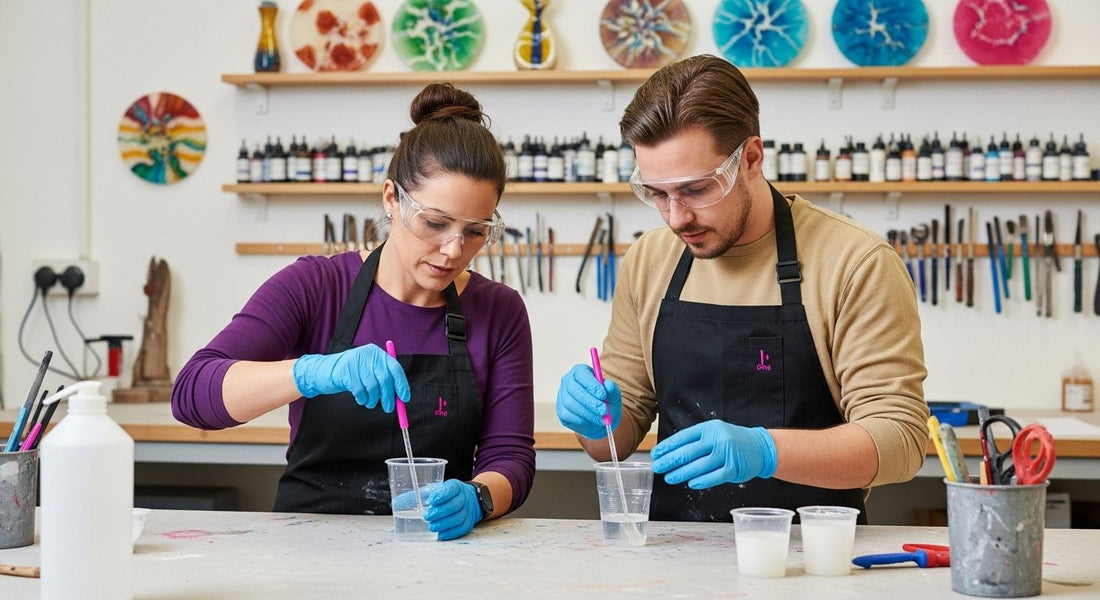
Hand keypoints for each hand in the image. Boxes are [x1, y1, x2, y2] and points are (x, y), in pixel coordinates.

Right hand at [292, 344, 409, 411]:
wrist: (324, 371)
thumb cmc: (351, 375)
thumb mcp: (369, 372)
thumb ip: (384, 381)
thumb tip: (400, 396)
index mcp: (377, 353)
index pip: (395, 368)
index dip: (401, 385)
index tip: (404, 399)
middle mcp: (368, 354)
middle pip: (385, 378)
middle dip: (389, 396)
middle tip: (388, 408)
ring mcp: (356, 362)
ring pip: (372, 386)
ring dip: (373, 399)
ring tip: (369, 402)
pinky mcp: (346, 371)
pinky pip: (360, 391)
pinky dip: (362, 398)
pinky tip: (360, 399)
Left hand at [424, 480, 481, 540]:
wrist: (469, 499)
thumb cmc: (447, 495)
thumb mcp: (438, 488)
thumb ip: (423, 494)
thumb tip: (400, 501)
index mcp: (456, 486)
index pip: (450, 489)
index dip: (441, 496)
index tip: (430, 501)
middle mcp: (464, 497)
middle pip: (454, 505)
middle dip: (439, 512)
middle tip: (427, 516)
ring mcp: (468, 510)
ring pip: (458, 518)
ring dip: (444, 524)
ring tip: (432, 527)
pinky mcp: (469, 522)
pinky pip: (462, 528)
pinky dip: (451, 533)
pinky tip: (440, 534)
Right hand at [555, 364, 621, 439]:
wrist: (600, 418)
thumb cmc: (606, 401)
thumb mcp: (613, 395)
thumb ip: (612, 389)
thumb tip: (608, 385)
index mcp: (580, 371)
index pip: (581, 374)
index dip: (591, 384)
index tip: (603, 395)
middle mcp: (568, 381)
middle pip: (574, 389)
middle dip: (590, 402)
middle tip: (603, 411)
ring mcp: (562, 396)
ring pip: (571, 403)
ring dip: (588, 413)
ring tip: (601, 419)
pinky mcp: (561, 411)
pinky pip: (568, 415)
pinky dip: (582, 420)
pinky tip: (591, 420)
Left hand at [651, 420, 776, 488]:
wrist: (759, 447)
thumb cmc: (732, 441)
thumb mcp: (714, 433)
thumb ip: (696, 440)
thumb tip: (671, 453)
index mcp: (709, 428)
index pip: (683, 437)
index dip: (667, 446)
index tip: (656, 454)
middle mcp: (717, 439)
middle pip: (688, 452)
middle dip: (669, 461)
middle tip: (657, 467)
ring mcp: (726, 453)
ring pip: (698, 466)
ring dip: (681, 473)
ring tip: (669, 477)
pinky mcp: (733, 468)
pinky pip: (713, 477)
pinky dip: (700, 481)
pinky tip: (690, 483)